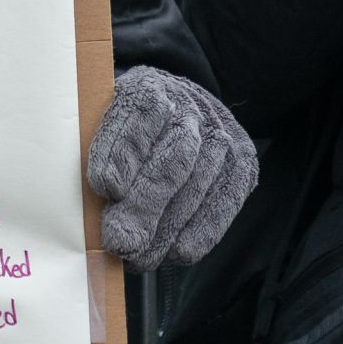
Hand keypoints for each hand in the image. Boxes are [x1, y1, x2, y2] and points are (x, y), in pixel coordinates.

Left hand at [87, 66, 257, 270]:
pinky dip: (198, 233)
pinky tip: (174, 253)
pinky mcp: (242, 163)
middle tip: (119, 241)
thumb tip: (103, 201)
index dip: (124, 151)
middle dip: (145, 205)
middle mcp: (190, 105)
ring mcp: (221, 134)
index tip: (107, 187)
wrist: (179, 110)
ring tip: (138, 257)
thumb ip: (99, 155)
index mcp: (147, 86)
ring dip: (167, 229)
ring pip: (197, 185)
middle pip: (172, 157)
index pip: (139, 113)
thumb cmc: (125, 131)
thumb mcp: (102, 126)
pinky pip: (223, 203)